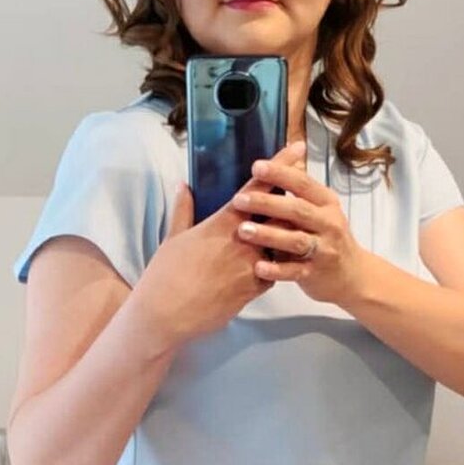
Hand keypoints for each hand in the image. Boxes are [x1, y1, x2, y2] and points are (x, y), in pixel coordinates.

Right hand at [137, 140, 307, 346]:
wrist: (166, 314)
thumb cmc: (165, 274)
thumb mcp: (173, 238)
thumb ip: (183, 209)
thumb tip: (184, 185)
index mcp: (223, 223)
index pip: (258, 188)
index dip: (279, 166)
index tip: (297, 149)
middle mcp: (243, 241)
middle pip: (279, 215)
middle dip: (290, 205)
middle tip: (298, 196)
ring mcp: (251, 267)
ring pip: (280, 246)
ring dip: (283, 239)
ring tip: (289, 234)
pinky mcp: (254, 290)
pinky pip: (273, 274)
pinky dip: (274, 268)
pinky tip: (269, 267)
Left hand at [232, 147, 365, 307]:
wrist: (353, 275)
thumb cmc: (328, 236)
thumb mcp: (321, 208)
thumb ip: (302, 187)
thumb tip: (291, 149)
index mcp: (326, 203)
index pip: (303, 183)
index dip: (280, 174)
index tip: (256, 167)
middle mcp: (328, 223)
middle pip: (297, 210)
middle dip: (267, 203)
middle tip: (239, 200)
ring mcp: (323, 250)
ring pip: (295, 240)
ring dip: (268, 235)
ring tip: (242, 231)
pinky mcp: (315, 273)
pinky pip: (294, 271)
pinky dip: (276, 270)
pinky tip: (258, 267)